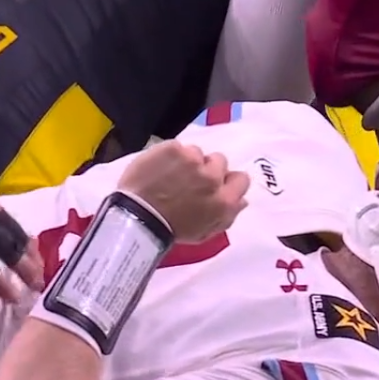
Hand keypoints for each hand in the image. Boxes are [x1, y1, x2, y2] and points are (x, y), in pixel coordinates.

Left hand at [117, 141, 249, 242]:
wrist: (136, 218)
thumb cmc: (172, 230)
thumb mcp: (205, 233)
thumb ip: (227, 216)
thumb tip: (242, 200)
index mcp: (224, 200)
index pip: (241, 179)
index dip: (228, 181)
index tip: (215, 185)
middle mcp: (212, 177)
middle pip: (220, 161)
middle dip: (207, 169)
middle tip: (189, 180)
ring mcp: (192, 160)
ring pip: (197, 152)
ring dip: (187, 161)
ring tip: (169, 175)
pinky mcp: (173, 148)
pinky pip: (177, 146)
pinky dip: (169, 155)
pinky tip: (159, 168)